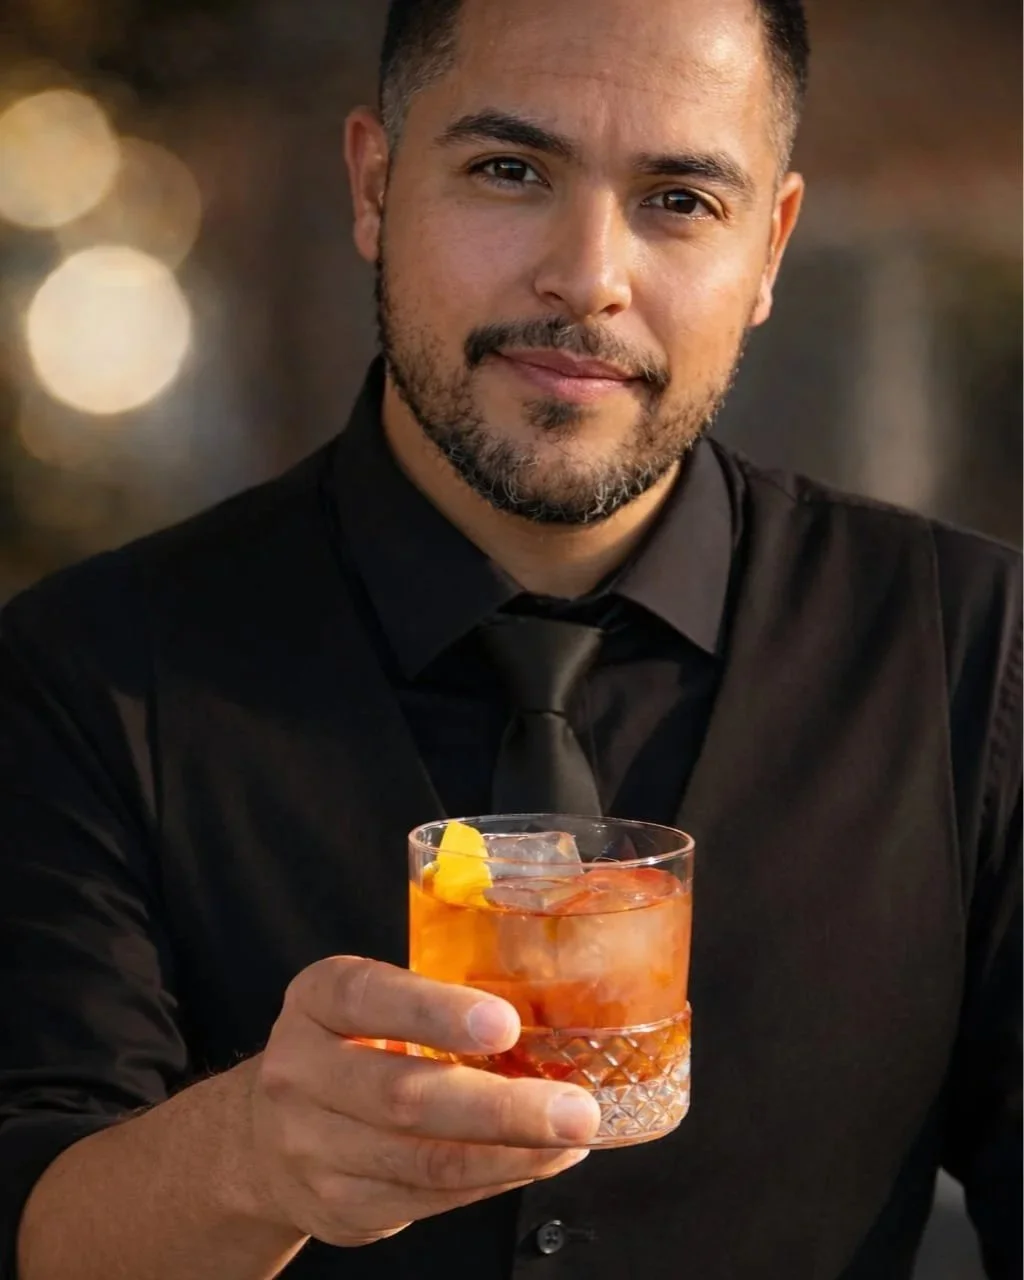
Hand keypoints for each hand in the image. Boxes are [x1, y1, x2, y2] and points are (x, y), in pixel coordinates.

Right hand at [245, 957, 599, 1246]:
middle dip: (501, 1108)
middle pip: (405, 1097)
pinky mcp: (340, 1207)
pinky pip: (429, 1199)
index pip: (368, 998)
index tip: (505, 1024)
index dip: (436, 1012)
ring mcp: (313, 1149)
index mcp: (315, 1001)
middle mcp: (301, 1073)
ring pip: (425, 1162)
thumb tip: (546, 1015)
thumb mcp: (366, 1002)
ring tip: (572, 1140)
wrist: (263, 1135)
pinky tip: (535, 1161)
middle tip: (575, 1110)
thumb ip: (431, 1003)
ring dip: (512, 1155)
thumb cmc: (345, 1049)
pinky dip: (493, 1181)